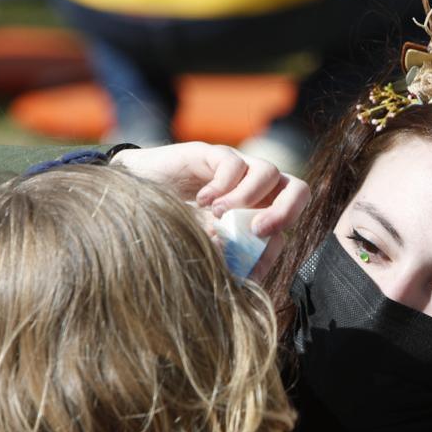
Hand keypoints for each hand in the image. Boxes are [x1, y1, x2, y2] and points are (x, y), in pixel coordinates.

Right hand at [113, 142, 309, 278]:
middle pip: (297, 189)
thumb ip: (227, 261)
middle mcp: (256, 189)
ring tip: (217, 215)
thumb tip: (251, 275)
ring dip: (246, 198)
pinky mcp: (213, 155)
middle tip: (257, 230)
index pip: (290, 221)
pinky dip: (222, 186)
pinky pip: (233, 163)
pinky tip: (201, 202)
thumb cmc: (174, 228)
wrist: (133, 200)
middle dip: (285, 211)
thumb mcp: (204, 249)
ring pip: (268, 172)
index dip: (277, 245)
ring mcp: (237, 170)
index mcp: (261, 212)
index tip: (251, 266)